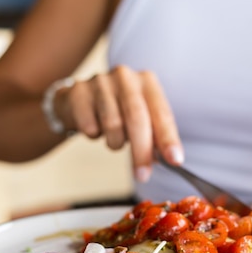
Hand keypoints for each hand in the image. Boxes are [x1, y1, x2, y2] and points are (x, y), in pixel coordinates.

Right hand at [55, 65, 183, 181]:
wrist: (76, 100)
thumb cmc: (117, 111)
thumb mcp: (140, 117)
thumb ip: (155, 135)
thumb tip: (171, 159)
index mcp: (147, 82)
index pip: (162, 114)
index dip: (168, 139)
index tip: (175, 160)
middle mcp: (125, 77)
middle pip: (137, 118)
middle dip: (142, 151)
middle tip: (143, 175)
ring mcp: (100, 82)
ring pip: (112, 124)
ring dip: (115, 142)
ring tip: (113, 139)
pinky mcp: (78, 92)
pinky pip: (89, 126)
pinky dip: (94, 135)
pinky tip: (94, 128)